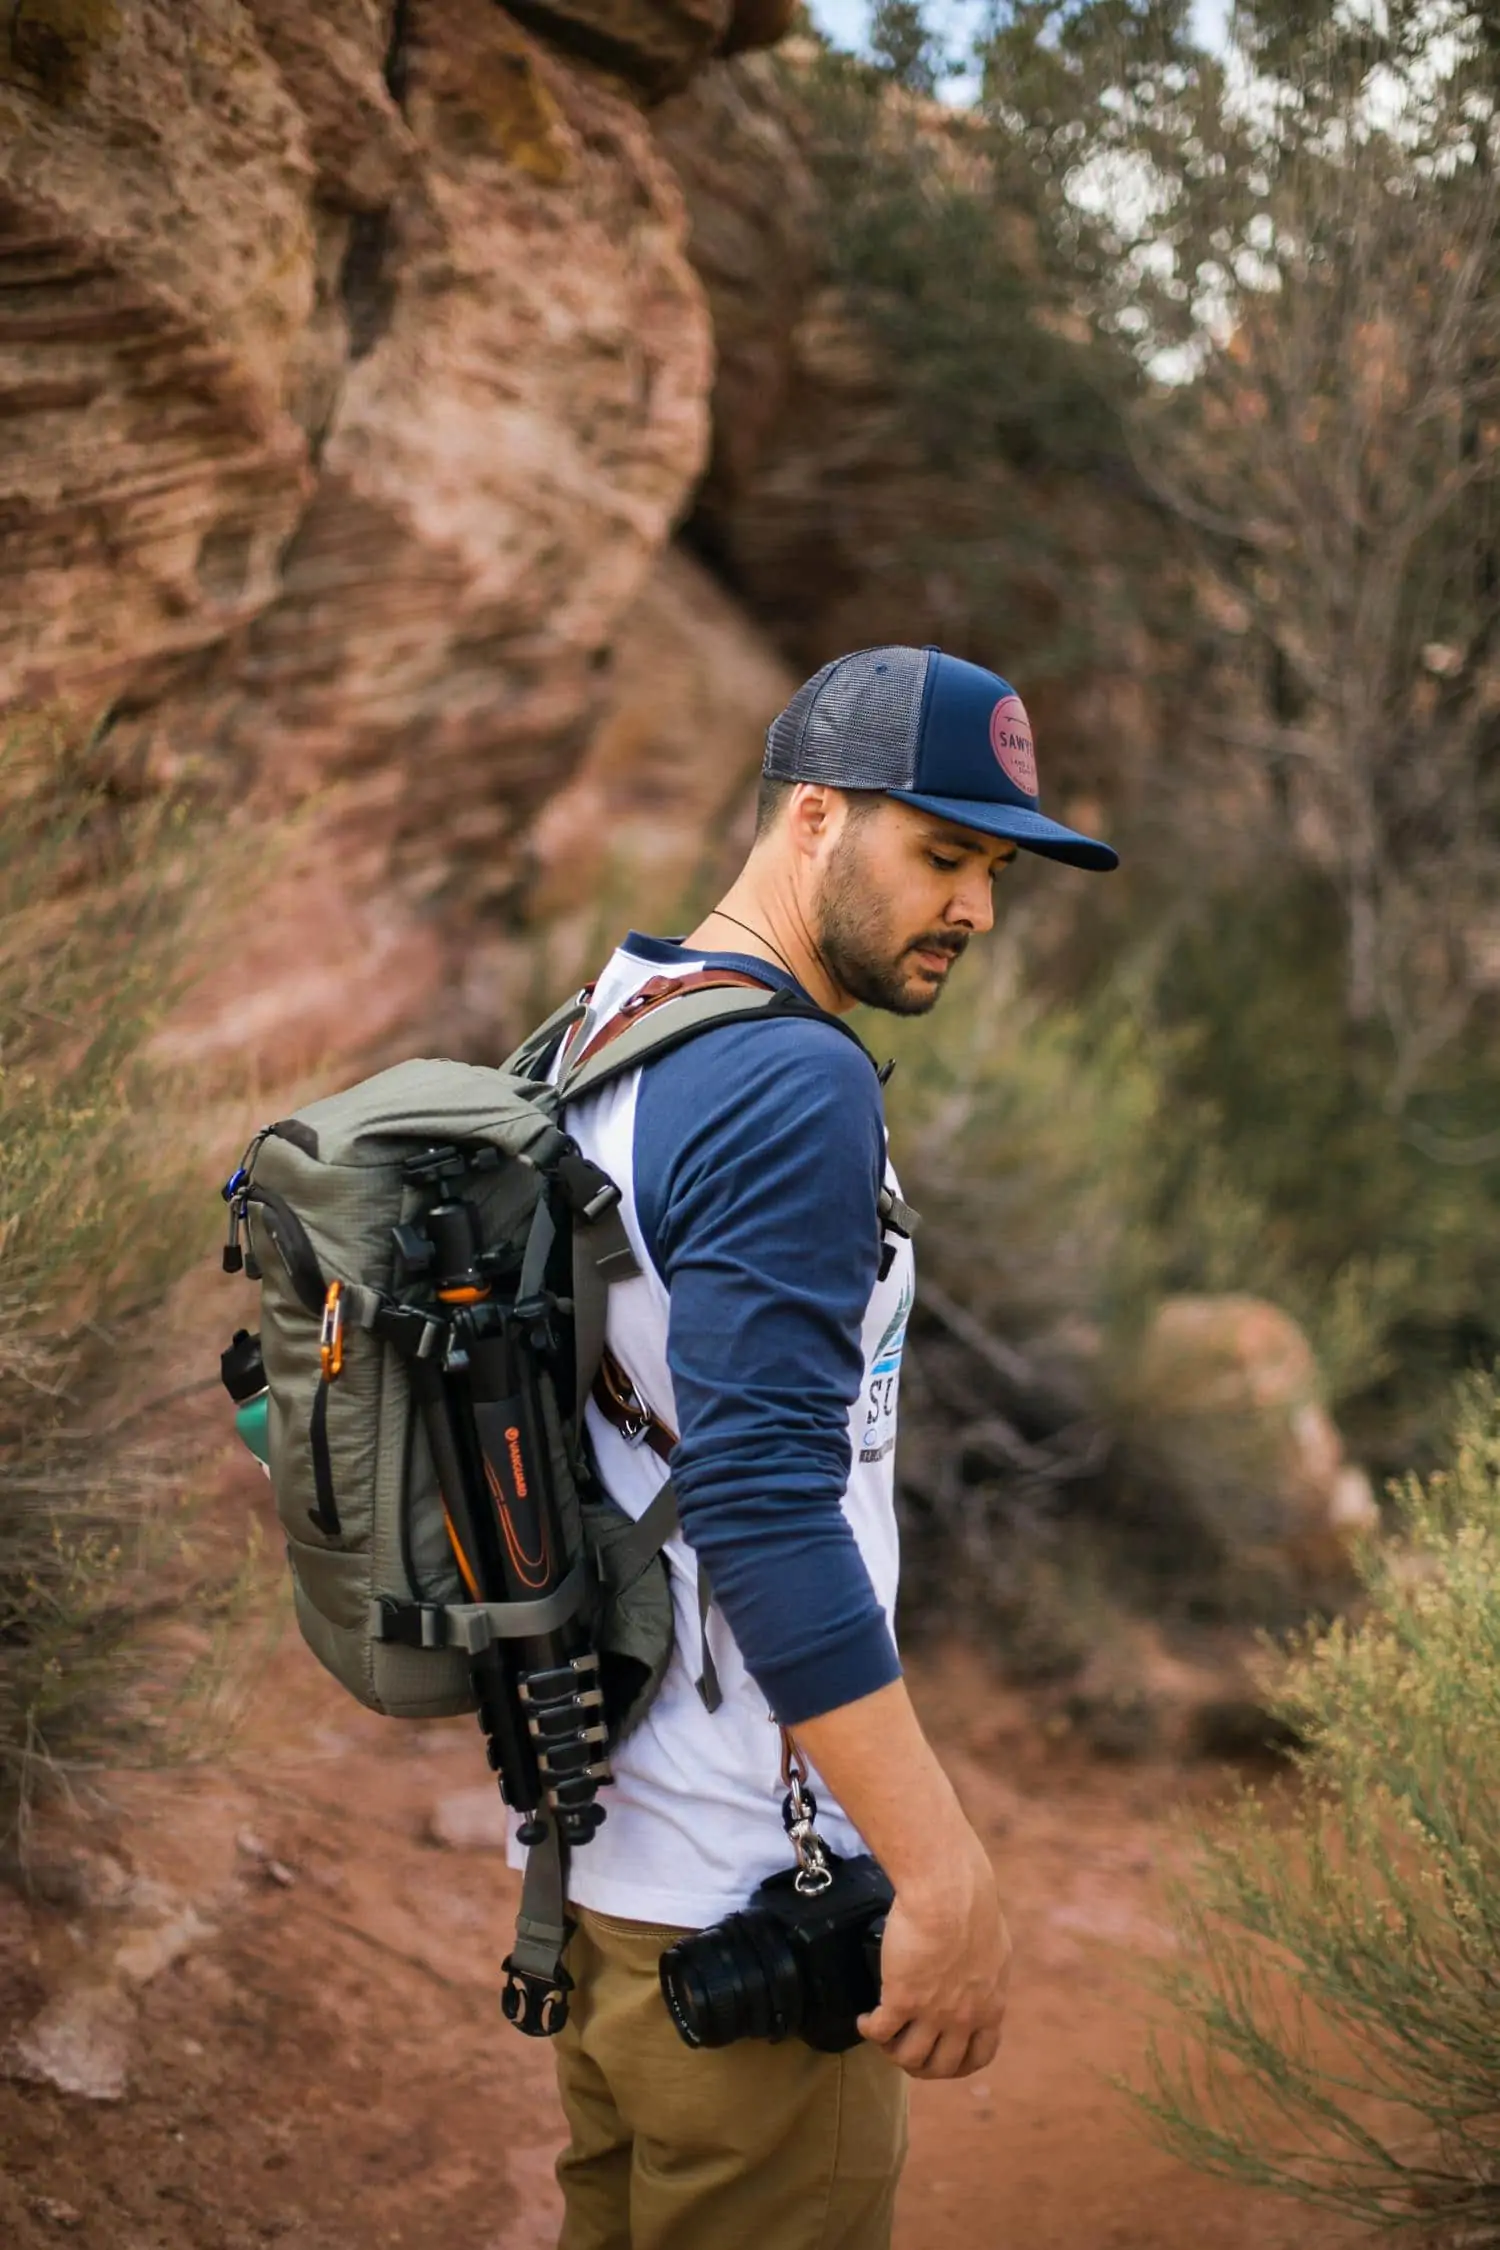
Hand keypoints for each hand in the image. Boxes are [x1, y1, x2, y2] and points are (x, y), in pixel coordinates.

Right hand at [857, 1828, 1010, 2079]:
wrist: (947, 1892)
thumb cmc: (971, 1906)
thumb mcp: (993, 1948)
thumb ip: (986, 1974)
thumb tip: (977, 1978)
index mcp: (989, 2006)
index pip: (978, 2057)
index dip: (957, 2064)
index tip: (942, 2055)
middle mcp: (963, 2019)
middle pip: (941, 2067)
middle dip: (921, 2066)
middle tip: (906, 2051)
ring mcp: (932, 2013)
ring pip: (909, 2058)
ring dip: (892, 2052)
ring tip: (882, 2035)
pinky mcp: (901, 1999)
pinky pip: (880, 2032)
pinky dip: (870, 2031)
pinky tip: (865, 2021)